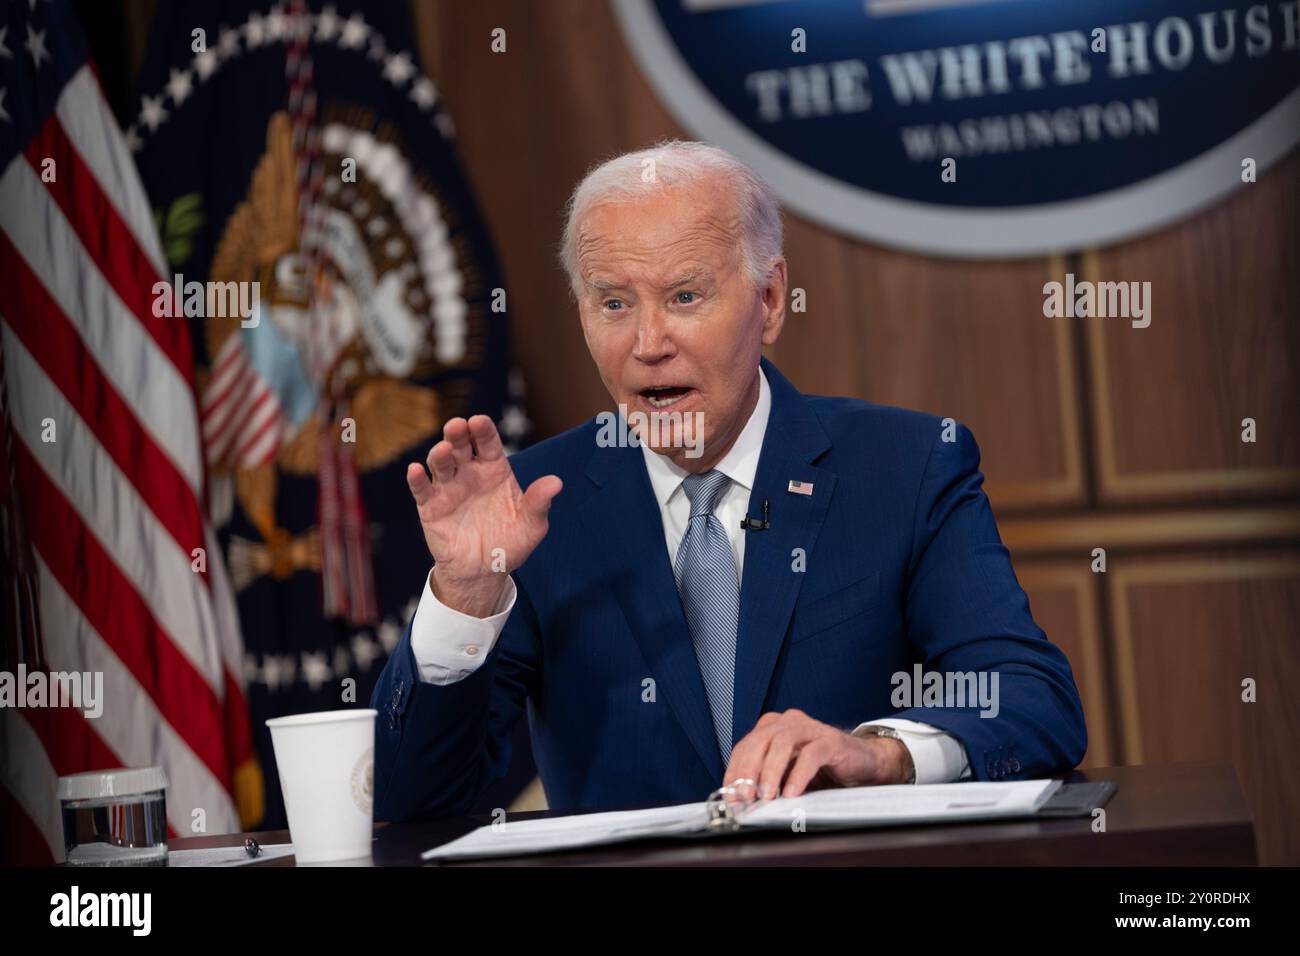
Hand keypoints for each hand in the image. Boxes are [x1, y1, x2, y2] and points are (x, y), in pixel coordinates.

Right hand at [406, 415, 561, 616]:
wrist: (485, 571)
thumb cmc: (511, 543)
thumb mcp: (531, 525)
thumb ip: (539, 503)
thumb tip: (556, 483)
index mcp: (494, 470)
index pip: (488, 443)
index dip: (483, 430)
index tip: (479, 421)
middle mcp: (470, 473)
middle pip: (461, 446)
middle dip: (457, 434)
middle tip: (457, 426)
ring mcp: (449, 488)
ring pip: (441, 464)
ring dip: (439, 454)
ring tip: (442, 450)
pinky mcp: (431, 507)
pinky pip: (422, 490)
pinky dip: (417, 479)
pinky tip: (416, 470)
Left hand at [723, 709, 912, 799]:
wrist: (862, 764)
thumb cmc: (822, 769)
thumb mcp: (787, 774)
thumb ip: (766, 779)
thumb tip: (740, 798)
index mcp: (773, 728)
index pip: (744, 746)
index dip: (734, 770)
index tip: (729, 794)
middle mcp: (789, 723)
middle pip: (759, 741)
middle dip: (748, 771)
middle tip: (745, 797)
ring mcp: (811, 729)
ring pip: (782, 743)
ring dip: (770, 771)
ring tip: (767, 796)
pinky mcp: (831, 741)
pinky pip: (811, 755)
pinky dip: (798, 775)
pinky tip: (792, 792)